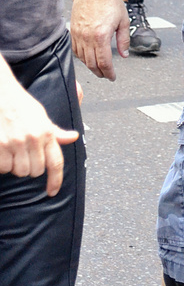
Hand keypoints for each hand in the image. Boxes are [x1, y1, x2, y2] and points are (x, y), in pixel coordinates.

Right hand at [0, 81, 78, 196]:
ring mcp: (15, 143)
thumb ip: (55, 132)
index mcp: (46, 131)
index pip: (56, 162)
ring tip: (13, 150)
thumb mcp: (41, 115)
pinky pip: (3, 168)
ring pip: (19, 171)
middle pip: (35, 171)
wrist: (2, 93)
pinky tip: (3, 150)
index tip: (52, 192)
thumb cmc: (21, 104)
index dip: (55, 180)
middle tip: (25, 153)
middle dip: (31, 167)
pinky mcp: (0, 146)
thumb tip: (73, 137)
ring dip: (16, 166)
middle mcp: (33, 138)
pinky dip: (3, 164)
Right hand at [70, 0, 129, 80]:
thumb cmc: (110, 1)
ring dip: (90, 66)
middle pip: (92, 64)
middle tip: (106, 75)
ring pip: (82, 59)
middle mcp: (87, 37)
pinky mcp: (73, 30)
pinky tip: (88, 57)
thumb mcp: (123, 21)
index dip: (109, 73)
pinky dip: (81, 57)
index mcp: (101, 36)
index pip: (104, 63)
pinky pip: (75, 49)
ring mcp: (78, 34)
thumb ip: (123, 40)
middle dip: (100, 72)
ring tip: (98, 68)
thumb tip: (124, 55)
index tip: (112, 77)